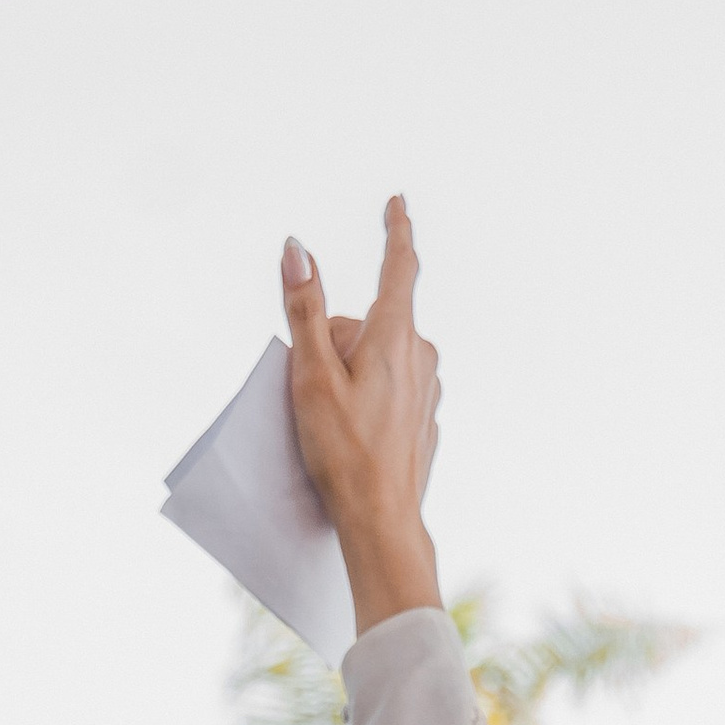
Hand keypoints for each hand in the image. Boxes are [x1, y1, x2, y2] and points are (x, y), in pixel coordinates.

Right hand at [282, 197, 443, 632]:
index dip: (396, 229)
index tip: (397, 203)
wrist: (381, 521)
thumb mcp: (312, 375)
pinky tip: (354, 437)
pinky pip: (389, 392)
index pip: (399, 266)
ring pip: (379, 359)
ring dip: (350, 373)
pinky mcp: (425, 421)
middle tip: (316, 387)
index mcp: (395, 336)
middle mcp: (422, 357)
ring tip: (335, 419)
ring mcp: (428, 391)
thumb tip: (296, 248)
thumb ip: (304, 308)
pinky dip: (366, 401)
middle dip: (337, 341)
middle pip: (370, 324)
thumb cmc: (344, 452)